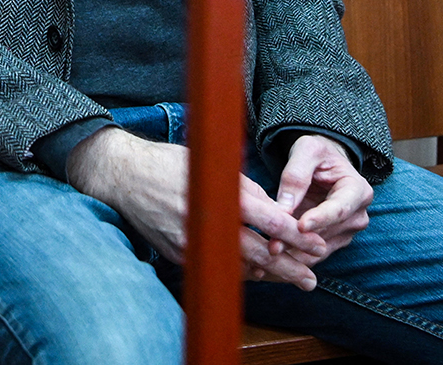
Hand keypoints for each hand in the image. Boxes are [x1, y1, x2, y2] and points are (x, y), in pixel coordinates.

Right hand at [66, 127, 324, 289]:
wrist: (124, 177)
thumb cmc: (171, 163)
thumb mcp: (214, 165)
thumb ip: (246, 189)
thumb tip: (275, 211)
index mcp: (221, 196)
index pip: (270, 223)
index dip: (297, 237)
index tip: (318, 246)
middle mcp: (208, 224)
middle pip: (259, 253)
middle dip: (289, 267)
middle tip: (311, 278)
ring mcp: (193, 244)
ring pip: (239, 266)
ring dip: (267, 273)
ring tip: (292, 278)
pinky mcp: (180, 255)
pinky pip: (216, 266)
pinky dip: (238, 269)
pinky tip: (256, 271)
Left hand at [272, 134, 373, 261]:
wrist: (324, 165)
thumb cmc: (318, 153)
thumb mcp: (307, 151)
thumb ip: (296, 176)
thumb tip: (284, 208)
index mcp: (358, 190)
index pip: (339, 209)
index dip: (320, 219)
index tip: (300, 226)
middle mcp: (357, 216)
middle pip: (326, 233)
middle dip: (298, 240)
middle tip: (272, 246)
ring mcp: (346, 233)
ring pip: (317, 249)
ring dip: (292, 254)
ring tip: (267, 256)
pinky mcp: (332, 243)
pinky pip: (312, 256)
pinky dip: (292, 259)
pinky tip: (270, 263)